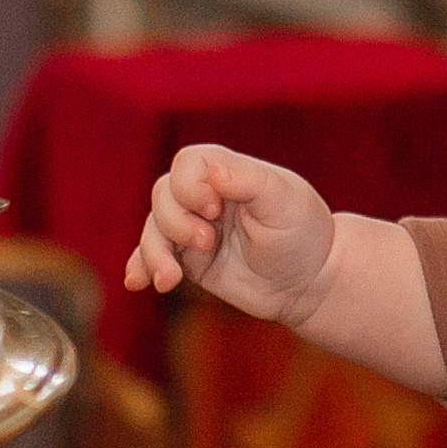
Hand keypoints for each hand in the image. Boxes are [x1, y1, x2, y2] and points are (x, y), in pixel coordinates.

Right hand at [124, 144, 333, 318]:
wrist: (309, 283)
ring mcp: (194, 228)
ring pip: (154, 229)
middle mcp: (205, 196)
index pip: (187, 164)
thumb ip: (249, 180)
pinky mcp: (189, 260)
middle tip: (208, 243)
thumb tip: (212, 169)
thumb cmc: (303, 233)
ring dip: (155, 253)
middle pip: (163, 196)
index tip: (215, 210)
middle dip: (176, 222)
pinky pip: (153, 258)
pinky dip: (141, 267)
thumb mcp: (284, 202)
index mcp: (228, 171)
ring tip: (170, 279)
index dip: (189, 187)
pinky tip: (137, 282)